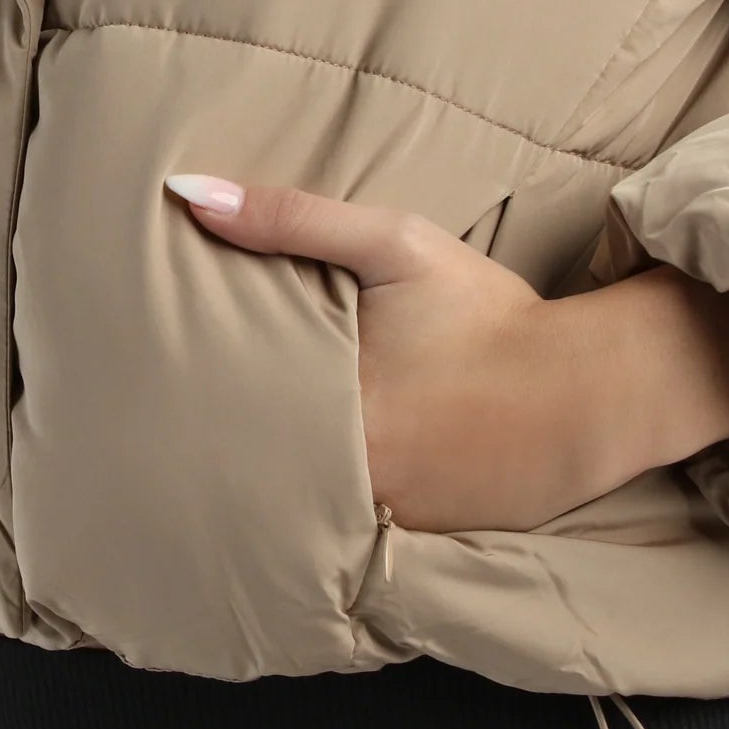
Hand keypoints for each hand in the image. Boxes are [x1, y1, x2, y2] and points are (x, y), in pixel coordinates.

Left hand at [163, 174, 728, 536]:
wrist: (589, 390)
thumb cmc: (485, 310)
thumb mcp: (393, 245)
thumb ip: (288, 218)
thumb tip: (185, 192)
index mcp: (332, 403)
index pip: (228, 412)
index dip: (185, 407)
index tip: (139, 396)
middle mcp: (352, 472)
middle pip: (253, 466)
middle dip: (213, 452)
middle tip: (155, 439)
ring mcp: (386, 514)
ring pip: (297, 505)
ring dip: (266, 486)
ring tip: (210, 471)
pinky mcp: (418, 536)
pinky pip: (349, 529)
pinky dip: (324, 511)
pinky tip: (296, 497)